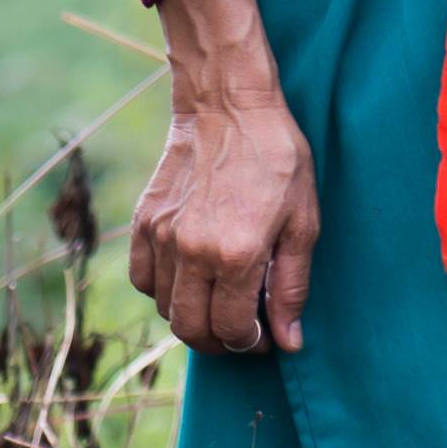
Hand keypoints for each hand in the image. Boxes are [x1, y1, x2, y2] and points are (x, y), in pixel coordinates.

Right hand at [129, 0, 318, 356]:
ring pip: (165, 309)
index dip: (250, 343)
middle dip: (219, 341)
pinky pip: (143, 279)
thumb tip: (288, 341)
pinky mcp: (144, 222)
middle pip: (192, 330)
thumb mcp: (303, 220)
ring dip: (192, 316)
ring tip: (219, 298)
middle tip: (241, 327)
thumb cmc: (276, 158)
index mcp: (237, 254)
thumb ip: (292, 286)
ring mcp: (162, 237)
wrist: (228, 104)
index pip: (232, 331)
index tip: (264, 334)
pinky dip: (162, 290)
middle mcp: (192, 252)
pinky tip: (188, 276)